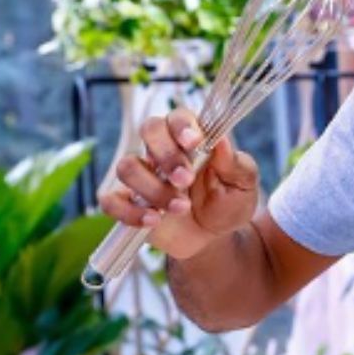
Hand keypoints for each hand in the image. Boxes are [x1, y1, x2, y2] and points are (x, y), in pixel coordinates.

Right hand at [99, 107, 259, 259]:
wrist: (214, 237)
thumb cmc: (229, 202)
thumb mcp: (243, 184)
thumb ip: (235, 163)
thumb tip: (222, 139)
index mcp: (192, 139)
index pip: (178, 116)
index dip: (182, 125)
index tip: (194, 142)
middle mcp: (163, 152)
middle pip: (149, 129)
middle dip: (166, 154)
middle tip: (186, 179)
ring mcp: (143, 176)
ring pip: (127, 166)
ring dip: (153, 188)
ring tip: (180, 207)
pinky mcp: (128, 202)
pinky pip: (110, 199)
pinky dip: (128, 211)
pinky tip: (153, 220)